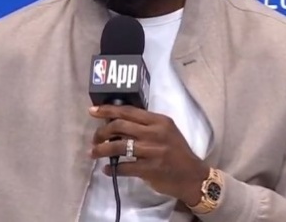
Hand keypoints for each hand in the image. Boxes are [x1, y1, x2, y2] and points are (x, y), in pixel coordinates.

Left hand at [89, 104, 209, 205]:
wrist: (192, 176)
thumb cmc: (177, 152)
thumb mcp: (166, 131)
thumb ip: (146, 125)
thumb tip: (118, 122)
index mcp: (158, 121)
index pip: (128, 111)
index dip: (108, 110)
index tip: (93, 111)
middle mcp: (155, 133)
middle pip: (120, 126)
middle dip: (102, 132)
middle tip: (95, 138)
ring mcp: (152, 151)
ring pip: (119, 146)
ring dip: (102, 149)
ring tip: (94, 153)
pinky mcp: (150, 169)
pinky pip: (125, 167)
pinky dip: (113, 168)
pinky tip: (107, 169)